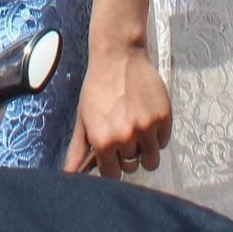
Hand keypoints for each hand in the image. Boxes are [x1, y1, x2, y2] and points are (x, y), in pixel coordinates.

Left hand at [63, 37, 170, 177]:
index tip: (111, 154)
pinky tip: (146, 115)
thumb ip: (77, 151)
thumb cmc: (98, 87)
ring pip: (151, 160)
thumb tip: (68, 177)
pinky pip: (163, 142)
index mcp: (103, 141)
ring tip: (136, 127)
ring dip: (144, 149)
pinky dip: (156, 134)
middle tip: (122, 131)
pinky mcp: (164, 118)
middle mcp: (126, 138)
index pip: (112, 175)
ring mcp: (147, 128)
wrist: (118, 54)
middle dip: (127, 154)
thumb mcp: (83, 118)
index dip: (112, 165)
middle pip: (132, 167)